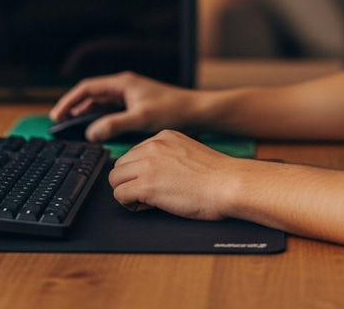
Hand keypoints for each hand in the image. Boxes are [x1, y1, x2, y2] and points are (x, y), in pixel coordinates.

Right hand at [49, 71, 196, 141]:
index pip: (87, 88)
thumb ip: (114, 125)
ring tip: (71, 127)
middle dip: (73, 107)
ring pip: (100, 103)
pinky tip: (94, 129)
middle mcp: (124, 86)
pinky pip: (109, 109)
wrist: (194, 110)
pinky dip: (98, 118)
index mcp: (122, 83)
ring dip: (85, 113)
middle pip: (91, 94)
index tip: (57, 114)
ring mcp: (129, 95)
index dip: (69, 100)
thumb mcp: (141, 118)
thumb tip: (90, 132)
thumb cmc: (172, 109)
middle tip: (58, 123)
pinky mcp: (134, 104)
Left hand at [109, 130, 242, 219]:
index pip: (134, 153)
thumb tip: (154, 172)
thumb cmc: (217, 175)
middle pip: (120, 165)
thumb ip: (168, 156)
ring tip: (147, 201)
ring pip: (115, 178)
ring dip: (127, 191)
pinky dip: (129, 204)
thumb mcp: (188, 152)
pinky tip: (148, 206)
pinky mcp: (147, 184)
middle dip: (130, 181)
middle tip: (148, 194)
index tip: (154, 182)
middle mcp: (153, 146)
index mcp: (164, 137)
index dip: (140, 172)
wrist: (229, 183)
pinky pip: (119, 194)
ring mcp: (148, 164)